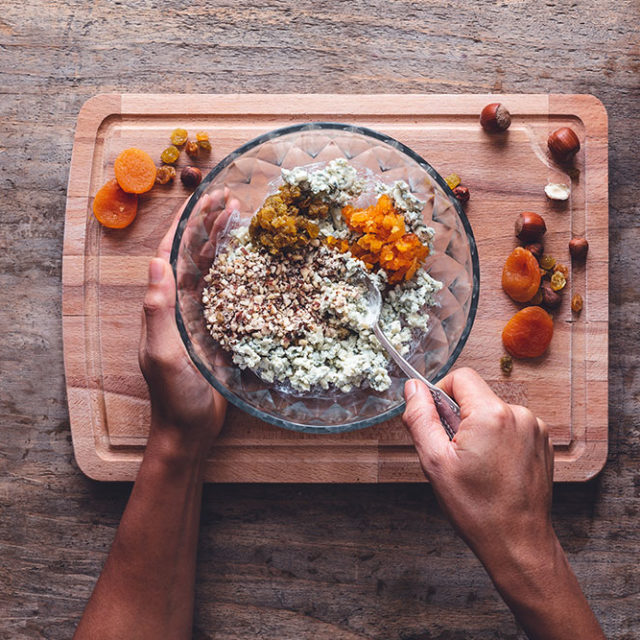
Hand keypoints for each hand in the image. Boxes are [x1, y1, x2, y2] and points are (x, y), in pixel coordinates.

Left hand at [138, 195, 227, 459]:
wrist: (190, 428)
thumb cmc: (173, 395)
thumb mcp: (162, 353)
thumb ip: (158, 310)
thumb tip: (156, 262)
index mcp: (163, 303)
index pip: (170, 253)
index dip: (185, 223)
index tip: (204, 198)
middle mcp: (180, 302)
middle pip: (193, 253)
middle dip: (208, 223)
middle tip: (230, 197)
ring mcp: (200, 313)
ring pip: (211, 267)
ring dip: (222, 240)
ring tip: (241, 215)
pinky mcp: (219, 326)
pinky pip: (228, 290)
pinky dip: (238, 269)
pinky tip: (252, 256)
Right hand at [402, 367, 554, 569]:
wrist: (518, 542)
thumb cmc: (477, 508)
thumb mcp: (435, 461)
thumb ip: (420, 417)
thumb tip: (413, 388)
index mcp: (491, 414)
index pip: (460, 377)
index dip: (441, 395)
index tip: (438, 422)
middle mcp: (518, 414)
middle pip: (476, 396)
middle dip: (460, 417)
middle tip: (455, 453)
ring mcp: (534, 428)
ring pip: (493, 411)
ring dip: (479, 429)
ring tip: (476, 465)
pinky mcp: (542, 441)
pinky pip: (510, 425)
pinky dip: (498, 439)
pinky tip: (493, 467)